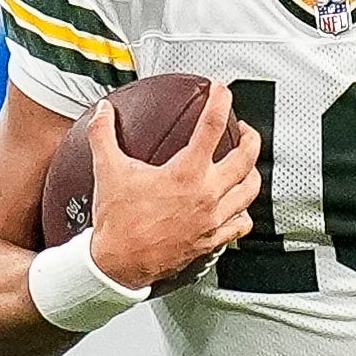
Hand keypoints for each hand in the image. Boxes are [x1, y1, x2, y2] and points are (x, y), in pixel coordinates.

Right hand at [83, 82, 259, 291]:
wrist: (117, 264)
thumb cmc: (117, 223)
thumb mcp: (108, 170)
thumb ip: (103, 134)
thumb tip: (103, 111)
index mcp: (185, 173)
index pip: (212, 126)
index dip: (220, 101)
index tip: (221, 90)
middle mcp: (206, 195)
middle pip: (246, 157)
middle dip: (250, 137)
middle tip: (244, 129)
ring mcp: (212, 219)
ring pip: (250, 190)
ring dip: (252, 172)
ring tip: (247, 164)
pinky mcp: (211, 240)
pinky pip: (241, 224)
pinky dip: (244, 212)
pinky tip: (238, 207)